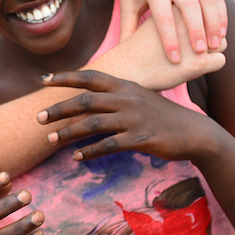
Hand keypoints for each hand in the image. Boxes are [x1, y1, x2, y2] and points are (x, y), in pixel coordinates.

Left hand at [38, 70, 213, 161]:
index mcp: (125, 86)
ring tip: (51, 139)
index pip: (90, 76)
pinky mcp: (140, 139)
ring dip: (68, 132)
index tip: (43, 79)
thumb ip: (115, 96)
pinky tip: (76, 157)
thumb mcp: (139, 98)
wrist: (195, 133)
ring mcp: (134, 118)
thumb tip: (86, 98)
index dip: (66, 77)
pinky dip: (89, 151)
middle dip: (59, 108)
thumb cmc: (161, 117)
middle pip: (85, 100)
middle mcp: (127, 98)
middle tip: (39, 117)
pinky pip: (108, 145)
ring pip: (92, 124)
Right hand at [48, 12, 224, 95]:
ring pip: (222, 42)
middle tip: (198, 48)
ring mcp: (193, 43)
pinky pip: (220, 61)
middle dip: (211, 36)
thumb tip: (189, 16)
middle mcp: (188, 23)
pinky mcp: (197, 63)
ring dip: (214, 51)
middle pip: (214, 23)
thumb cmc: (137, 49)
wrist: (123, 72)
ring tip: (197, 59)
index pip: (204, 7)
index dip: (200, 21)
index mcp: (176, 8)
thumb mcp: (153, 24)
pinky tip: (196, 69)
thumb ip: (173, 18)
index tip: (191, 34)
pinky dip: (212, 65)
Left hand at [116, 0, 226, 62]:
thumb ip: (127, 29)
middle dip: (196, 29)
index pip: (163, 15)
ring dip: (214, 22)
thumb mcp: (127, 5)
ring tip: (216, 45)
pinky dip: (221, 13)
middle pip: (188, 4)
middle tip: (201, 51)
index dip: (169, 38)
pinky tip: (222, 32)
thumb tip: (122, 60)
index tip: (174, 59)